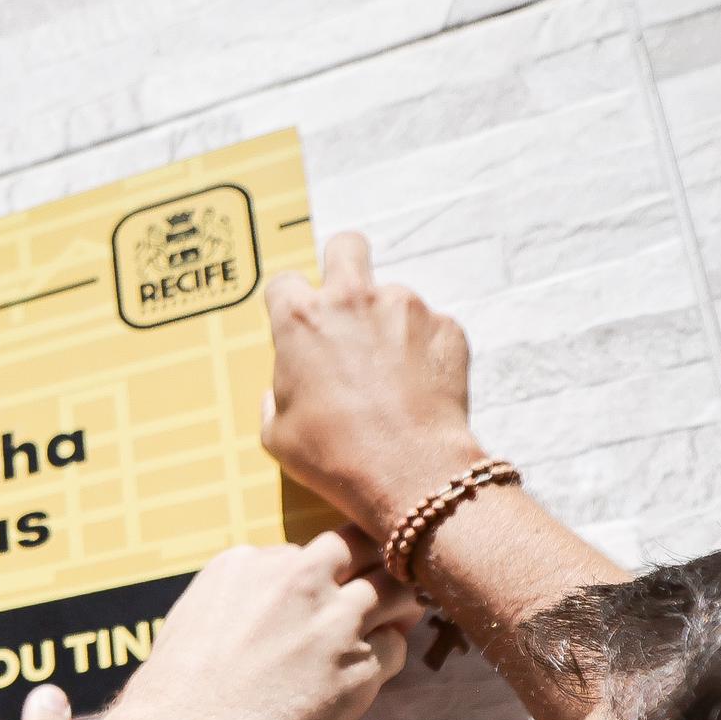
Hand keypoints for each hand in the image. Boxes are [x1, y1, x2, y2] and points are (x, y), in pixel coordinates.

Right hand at [102, 534, 416, 719]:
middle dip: (371, 564)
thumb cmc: (175, 701)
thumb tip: (266, 621)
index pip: (301, 553)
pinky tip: (364, 677)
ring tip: (392, 625)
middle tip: (377, 590)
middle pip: (357, 546)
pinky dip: (386, 658)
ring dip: (396, 606)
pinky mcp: (358, 665)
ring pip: (394, 588)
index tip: (317, 599)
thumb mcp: (193, 625)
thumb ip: (238, 606)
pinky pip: (394, 647)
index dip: (316, 577)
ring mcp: (331, 620)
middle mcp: (293, 580)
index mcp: (244, 564)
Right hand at [263, 233, 484, 542]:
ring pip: (393, 297)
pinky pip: (431, 329)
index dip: (289, 304)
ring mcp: (405, 307)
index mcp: (301, 319)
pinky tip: (420, 390)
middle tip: (348, 303)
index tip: (297, 326)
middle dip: (343, 263)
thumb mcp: (276, 436)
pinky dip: (425, 352)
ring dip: (389, 324)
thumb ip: (273, 398)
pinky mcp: (447, 326)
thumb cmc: (336, 457)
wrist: (411, 473)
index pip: (284, 281)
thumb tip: (279, 389)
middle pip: (346, 246)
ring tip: (391, 378)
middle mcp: (353, 299)